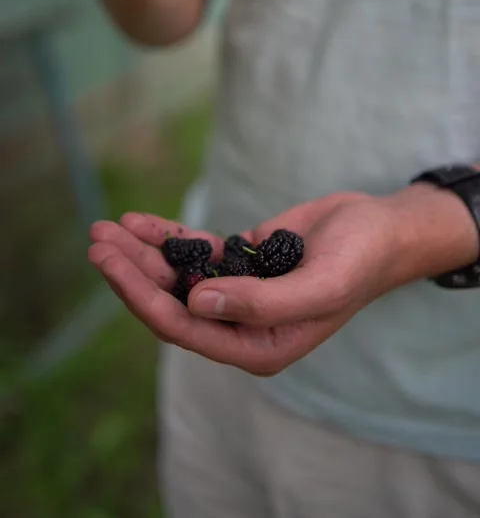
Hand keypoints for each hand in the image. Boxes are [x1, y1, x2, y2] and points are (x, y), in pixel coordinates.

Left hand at [89, 183, 476, 375]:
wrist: (380, 229)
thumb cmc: (359, 261)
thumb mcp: (319, 285)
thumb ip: (259, 304)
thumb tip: (195, 304)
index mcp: (257, 344)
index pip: (184, 327)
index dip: (141, 296)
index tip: (110, 263)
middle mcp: (240, 323)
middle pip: (170, 300)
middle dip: (130, 273)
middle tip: (95, 241)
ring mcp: (237, 291)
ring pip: (176, 275)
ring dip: (140, 253)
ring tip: (104, 228)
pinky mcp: (239, 260)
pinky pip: (194, 250)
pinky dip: (166, 236)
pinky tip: (138, 222)